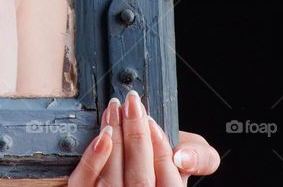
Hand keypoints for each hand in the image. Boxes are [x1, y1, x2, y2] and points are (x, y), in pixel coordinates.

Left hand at [69, 90, 220, 185]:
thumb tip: (182, 156)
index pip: (170, 184)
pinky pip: (84, 183)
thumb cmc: (157, 170)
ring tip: (114, 109)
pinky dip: (93, 159)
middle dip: (136, 137)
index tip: (152, 122)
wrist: (126, 176)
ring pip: (112, 180)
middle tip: (132, 104)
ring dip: (115, 140)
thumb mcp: (184, 163)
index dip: (161, 151)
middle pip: (141, 182)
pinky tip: (101, 136)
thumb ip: (198, 157)